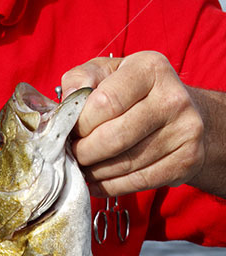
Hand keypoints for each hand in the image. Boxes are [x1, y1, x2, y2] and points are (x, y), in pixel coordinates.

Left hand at [61, 51, 205, 196]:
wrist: (185, 115)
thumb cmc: (135, 93)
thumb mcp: (108, 73)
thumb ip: (81, 78)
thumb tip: (68, 99)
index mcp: (150, 68)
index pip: (105, 102)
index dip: (80, 124)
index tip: (70, 131)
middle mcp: (173, 98)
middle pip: (114, 138)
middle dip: (84, 152)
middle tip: (72, 155)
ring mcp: (184, 131)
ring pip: (125, 164)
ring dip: (95, 172)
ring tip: (84, 167)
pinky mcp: (187, 160)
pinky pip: (138, 182)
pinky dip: (110, 186)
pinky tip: (98, 182)